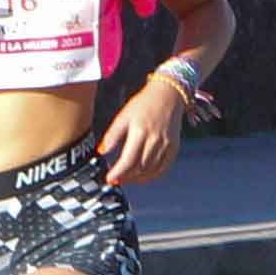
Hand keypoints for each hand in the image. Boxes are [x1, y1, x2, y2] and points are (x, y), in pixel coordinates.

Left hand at [97, 73, 191, 189]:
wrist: (168, 95)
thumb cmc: (144, 104)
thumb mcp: (123, 116)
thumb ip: (112, 134)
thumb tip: (101, 151)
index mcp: (140, 131)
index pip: (128, 160)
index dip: (118, 173)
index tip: (109, 178)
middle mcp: (155, 140)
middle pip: (139, 168)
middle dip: (126, 177)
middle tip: (116, 180)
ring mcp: (166, 145)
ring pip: (151, 170)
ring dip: (138, 178)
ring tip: (127, 179)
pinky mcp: (174, 147)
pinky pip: (163, 168)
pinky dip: (152, 175)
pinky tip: (143, 176)